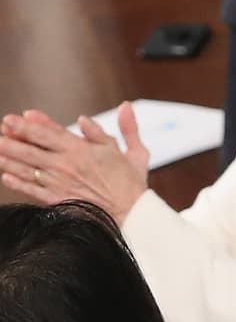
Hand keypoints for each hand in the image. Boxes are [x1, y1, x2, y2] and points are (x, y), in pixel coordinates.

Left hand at [0, 103, 149, 223]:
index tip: (13, 118)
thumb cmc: (132, 184)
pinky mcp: (58, 200)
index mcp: (83, 150)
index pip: (50, 133)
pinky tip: (4, 176)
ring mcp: (59, 183)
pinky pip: (32, 190)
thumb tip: (124, 107)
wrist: (132, 214)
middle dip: (12, 138)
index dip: (30, 125)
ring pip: (27, 168)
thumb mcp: (135, 152)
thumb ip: (127, 128)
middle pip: (32, 149)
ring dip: (8, 159)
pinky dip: (17, 183)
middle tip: (0, 131)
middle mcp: (67, 165)